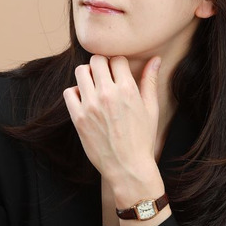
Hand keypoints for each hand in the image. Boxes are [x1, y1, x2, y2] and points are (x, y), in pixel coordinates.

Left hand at [63, 55, 160, 186]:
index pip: (117, 59)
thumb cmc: (142, 139)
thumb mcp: (151, 109)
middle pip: (96, 60)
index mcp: (127, 90)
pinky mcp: (78, 118)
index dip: (118, 63)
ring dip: (87, 75)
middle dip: (101, 64)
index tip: (118, 72)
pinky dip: (75, 92)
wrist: (128, 167)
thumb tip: (156, 59)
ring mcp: (90, 106)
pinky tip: (85, 100)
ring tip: (94, 86)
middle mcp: (108, 94)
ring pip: (81, 72)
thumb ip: (150, 81)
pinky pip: (69, 92)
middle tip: (105, 76)